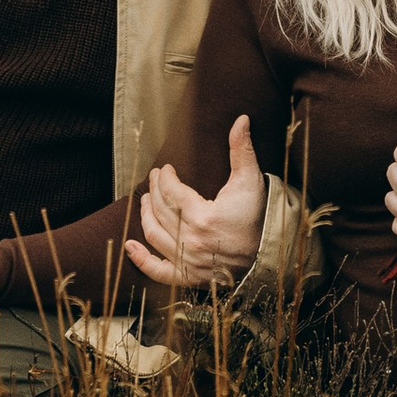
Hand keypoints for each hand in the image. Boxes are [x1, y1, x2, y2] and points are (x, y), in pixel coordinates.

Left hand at [130, 116, 264, 286]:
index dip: (165, 178)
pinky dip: (141, 260)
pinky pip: (158, 271)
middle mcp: (192, 241)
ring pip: (154, 234)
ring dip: (145, 215)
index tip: (165, 169)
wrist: (267, 255)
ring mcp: (188, 261)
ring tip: (145, 199)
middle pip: (161, 211)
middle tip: (154, 177)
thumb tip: (241, 119)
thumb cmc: (258, 216)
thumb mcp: (250, 181)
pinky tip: (129, 246)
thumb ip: (242, 150)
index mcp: (204, 217)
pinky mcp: (188, 277)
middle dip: (154, 190)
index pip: (172, 192)